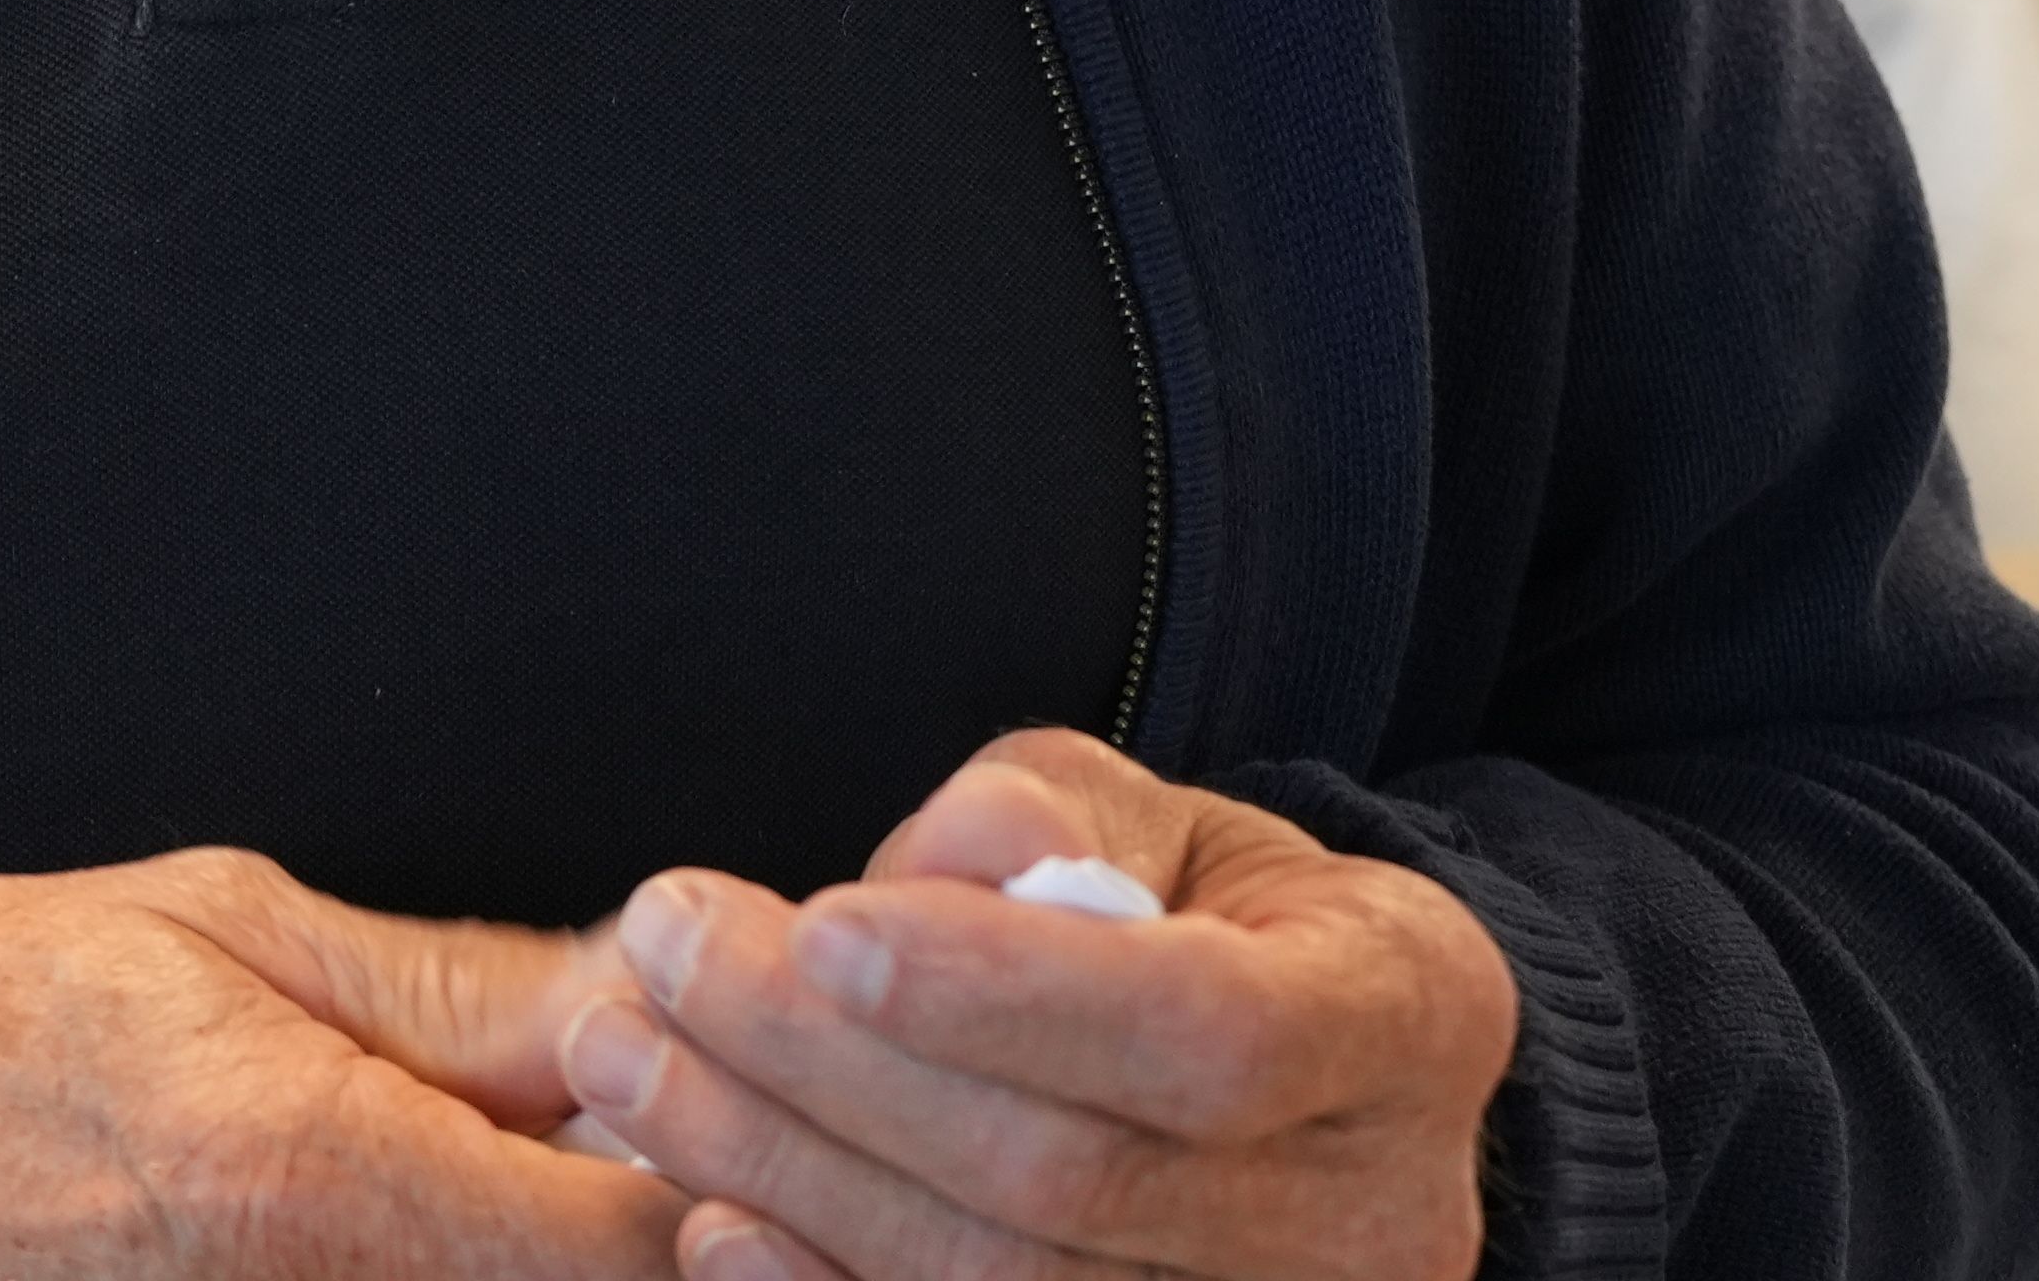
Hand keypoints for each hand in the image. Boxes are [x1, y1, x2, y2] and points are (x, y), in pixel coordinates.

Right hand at [0, 844, 687, 1279]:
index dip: (738, 1173)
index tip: (746, 1093)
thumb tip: (646, 988)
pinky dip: (473, 1277)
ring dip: (573, 1258)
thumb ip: (459, 988)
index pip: (643, 1239)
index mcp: (319, 1174)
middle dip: (686, 1232)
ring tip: (580, 1170)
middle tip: (701, 1142)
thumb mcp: (231, 924)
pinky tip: (478, 1215)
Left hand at [549, 736, 1506, 1280]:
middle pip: (1068, 1181)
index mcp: (1406, 1022)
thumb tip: (962, 851)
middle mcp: (1375, 1221)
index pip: (1209, 1035)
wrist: (1298, 1097)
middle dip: (827, 1065)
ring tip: (632, 1056)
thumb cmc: (1210, 928)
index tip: (820, 922)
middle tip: (662, 950)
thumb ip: (1053, 816)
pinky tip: (713, 1217)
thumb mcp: (1167, 824)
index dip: (1004, 992)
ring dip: (784, 1172)